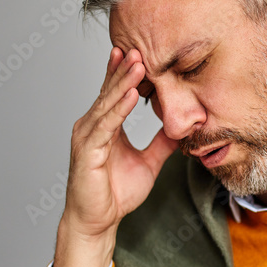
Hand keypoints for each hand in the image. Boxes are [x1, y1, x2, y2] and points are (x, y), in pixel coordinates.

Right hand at [53, 47, 177, 266]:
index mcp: (104, 127)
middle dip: (125, 68)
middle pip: (110, 91)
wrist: (98, 221)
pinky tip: (130, 94)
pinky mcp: (87, 151)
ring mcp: (87, 137)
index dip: (125, 72)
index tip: (138, 51)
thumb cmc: (115, 194)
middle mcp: (92, 126)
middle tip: (138, 45)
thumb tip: (180, 128)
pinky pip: (105, 125)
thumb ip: (161, 144)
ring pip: (107, 103)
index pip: (114, 93)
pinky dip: (118, 108)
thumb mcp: (149, 163)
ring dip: (122, 81)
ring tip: (138, 62)